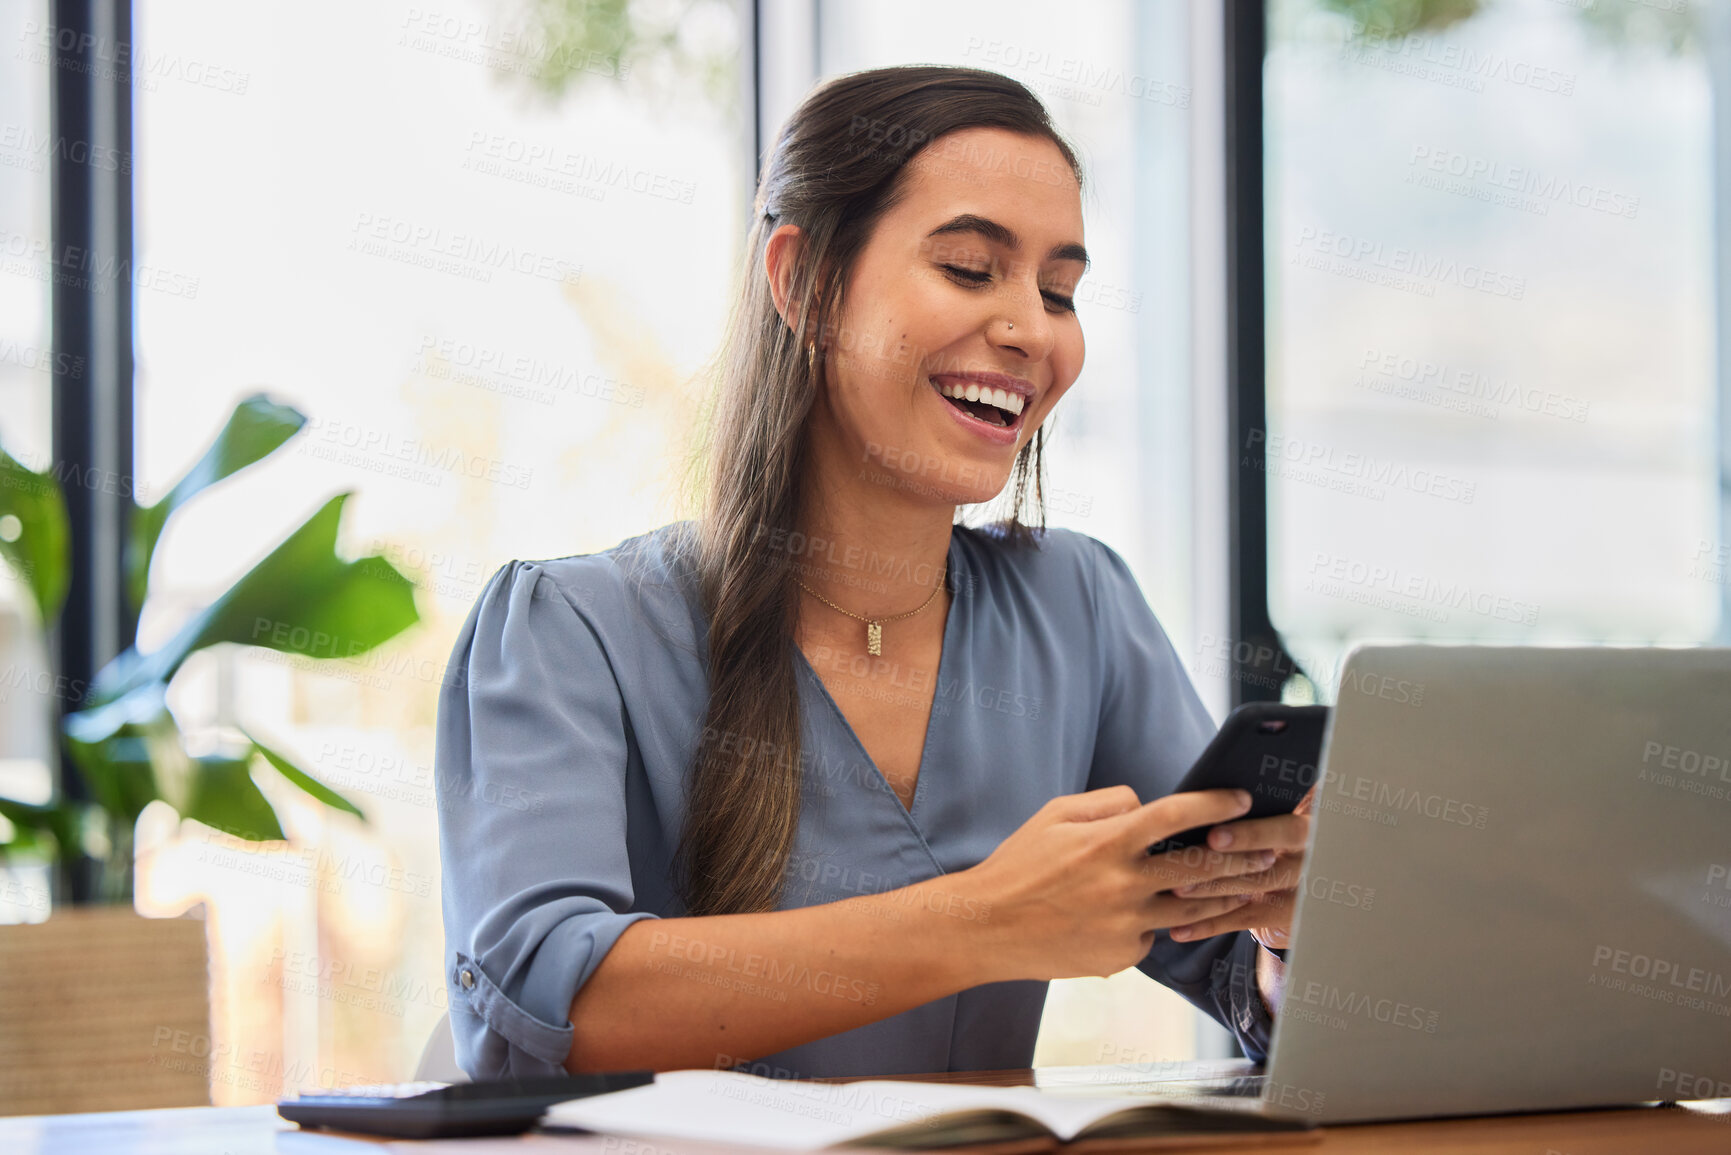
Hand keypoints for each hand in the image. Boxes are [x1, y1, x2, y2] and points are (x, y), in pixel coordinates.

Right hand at [964, 785, 1281, 982]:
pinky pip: (1154, 936)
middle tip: (1267, 847)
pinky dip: (1159, 924)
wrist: (987, 927)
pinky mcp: (1120, 957)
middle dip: (1240, 854)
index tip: (1240, 797)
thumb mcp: (1056, 814)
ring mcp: (1124, 925)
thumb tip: (1147, 806)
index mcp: (1106, 842)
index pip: (1174, 815)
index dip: (1213, 803)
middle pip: (1200, 867)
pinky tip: (1162, 916)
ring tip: (1247, 886)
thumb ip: (1108, 803)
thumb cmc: (1020, 864)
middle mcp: (1122, 885)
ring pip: (1193, 910)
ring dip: (1224, 896)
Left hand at [1161, 784, 1316, 946]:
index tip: (1214, 835)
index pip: (1287, 832)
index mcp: (1310, 829)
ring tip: (1175, 889)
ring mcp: (1299, 893)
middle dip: (1224, 866)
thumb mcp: (1281, 811)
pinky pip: (1244, 921)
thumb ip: (1254, 808)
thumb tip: (1202, 796)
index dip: (1251, 836)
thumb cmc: (1277, 826)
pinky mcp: (1283, 917)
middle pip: (1268, 868)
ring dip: (1211, 891)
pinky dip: (1209, 925)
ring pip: (1253, 894)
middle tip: (1186, 863)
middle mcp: (1309, 862)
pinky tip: (1179, 930)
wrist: (1307, 868)